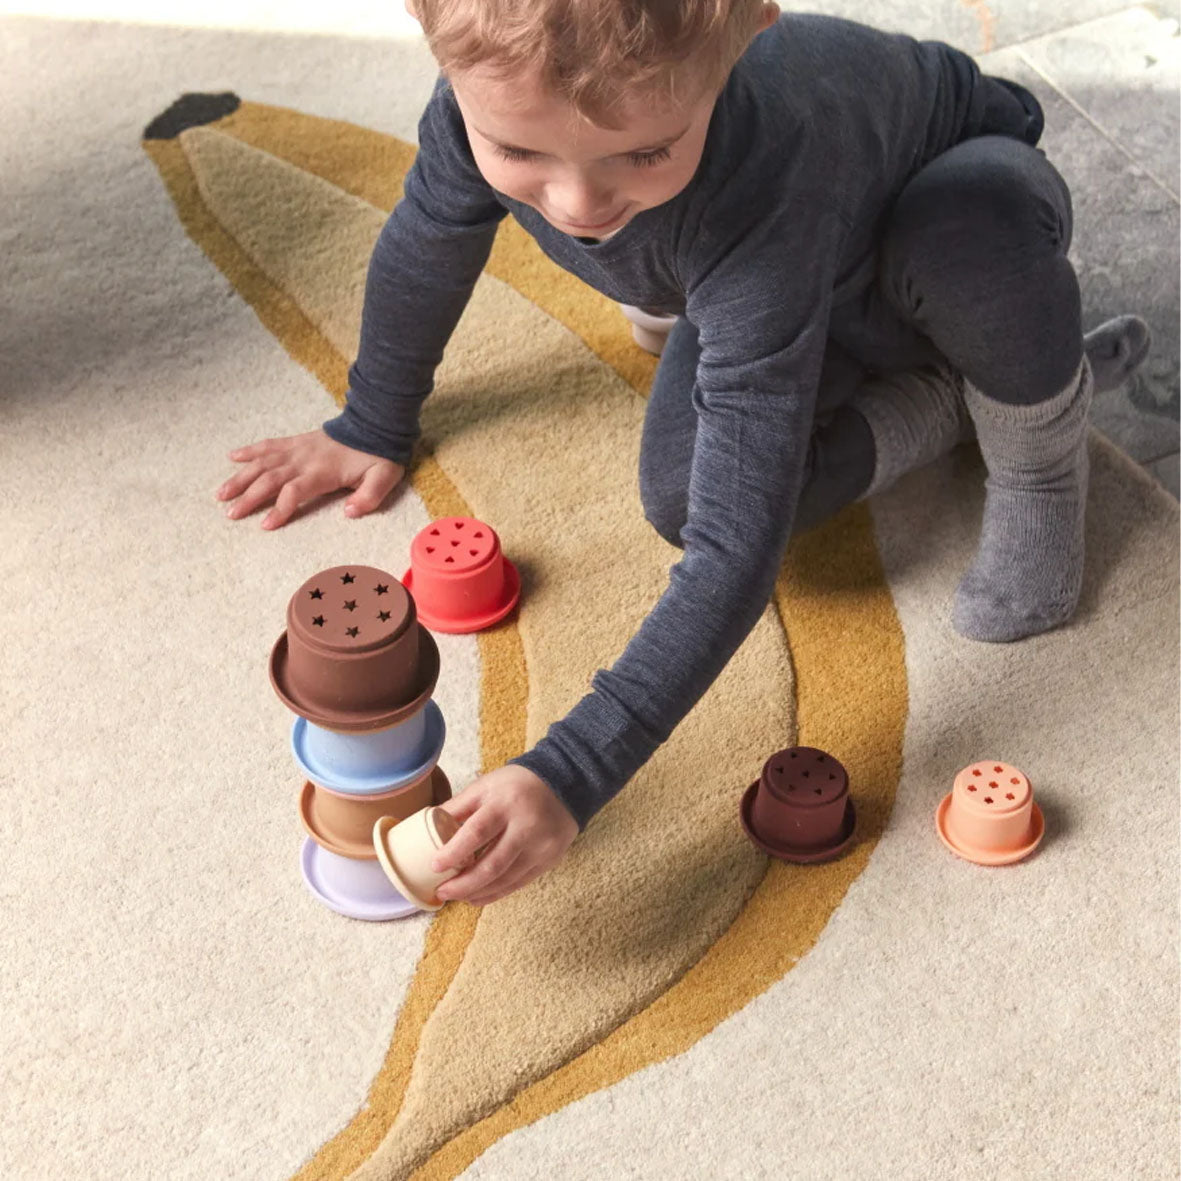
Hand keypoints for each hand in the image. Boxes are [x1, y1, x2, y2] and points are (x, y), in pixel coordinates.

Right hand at [216, 428, 403, 528]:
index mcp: (322, 471)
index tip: (265, 525)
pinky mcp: (295, 441)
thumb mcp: (384, 477)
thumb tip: (349, 513)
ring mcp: (297, 449)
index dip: (279, 508)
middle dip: (249, 497)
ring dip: (241, 477)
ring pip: (262, 463)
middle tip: (231, 514)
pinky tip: (231, 457)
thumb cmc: (378, 455)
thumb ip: (369, 497)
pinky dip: (249, 451)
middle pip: (270, 478)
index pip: (294, 491)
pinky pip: (268, 445)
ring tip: (221, 494)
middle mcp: (304, 459)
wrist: (374, 424)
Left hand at [432, 765, 578, 905]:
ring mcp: (541, 846)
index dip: (454, 853)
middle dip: (463, 884)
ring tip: (457, 896)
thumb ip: (459, 806)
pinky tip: (478, 896)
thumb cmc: (518, 784)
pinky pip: (519, 883)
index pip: (477, 832)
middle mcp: (526, 827)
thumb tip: (428, 824)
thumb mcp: (486, 785)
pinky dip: (496, 893)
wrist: (566, 783)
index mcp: (506, 804)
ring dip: (477, 892)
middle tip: (442, 891)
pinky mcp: (549, 860)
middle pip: (492, 865)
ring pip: (506, 879)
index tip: (435, 866)